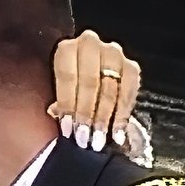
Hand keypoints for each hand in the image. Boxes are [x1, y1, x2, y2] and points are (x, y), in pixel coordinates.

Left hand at [49, 30, 142, 153]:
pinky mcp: (131, 66)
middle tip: (84, 139)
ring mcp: (113, 53)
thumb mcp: (53, 91)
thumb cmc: (66, 89)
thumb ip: (56, 102)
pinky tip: (117, 134)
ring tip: (98, 141)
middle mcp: (91, 45)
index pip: (68, 76)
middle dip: (87, 114)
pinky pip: (130, 91)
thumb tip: (56, 113)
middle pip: (90, 82)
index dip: (68, 104)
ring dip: (104, 117)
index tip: (67, 130)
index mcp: (66, 48)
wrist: (87, 78)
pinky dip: (123, 114)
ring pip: (110, 87)